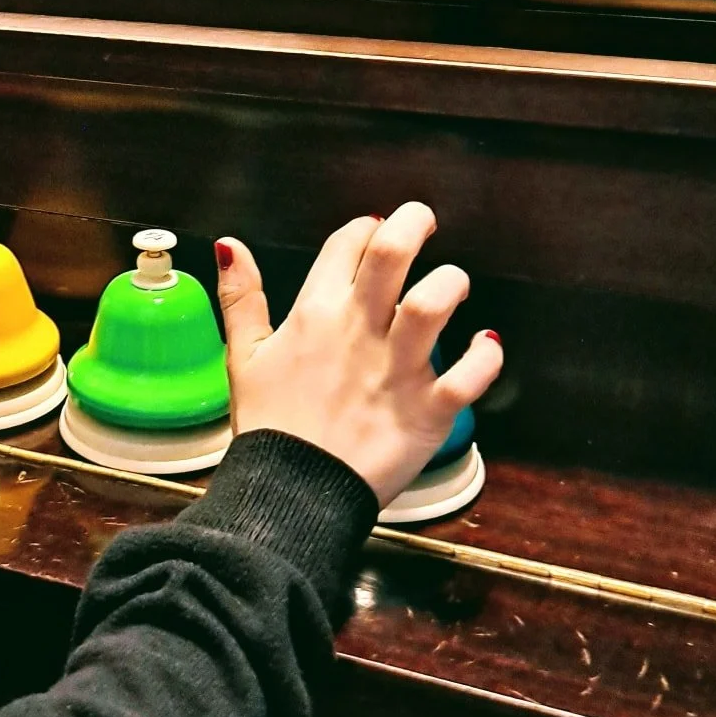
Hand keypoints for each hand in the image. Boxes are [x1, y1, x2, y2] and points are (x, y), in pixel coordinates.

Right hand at [215, 203, 501, 508]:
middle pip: (392, 253)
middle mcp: (359, 332)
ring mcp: (396, 370)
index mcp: (315, 314)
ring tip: (454, 283)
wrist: (289, 495)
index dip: (364, 227)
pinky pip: (470, 376)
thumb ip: (240, 297)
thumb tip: (228, 246)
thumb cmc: (269, 427)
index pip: (346, 244)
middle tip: (423, 220)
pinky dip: (487, 357)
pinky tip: (487, 344)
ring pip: (433, 304)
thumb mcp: (242, 356)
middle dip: (413, 223)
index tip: (373, 230)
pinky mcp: (426, 411)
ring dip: (450, 282)